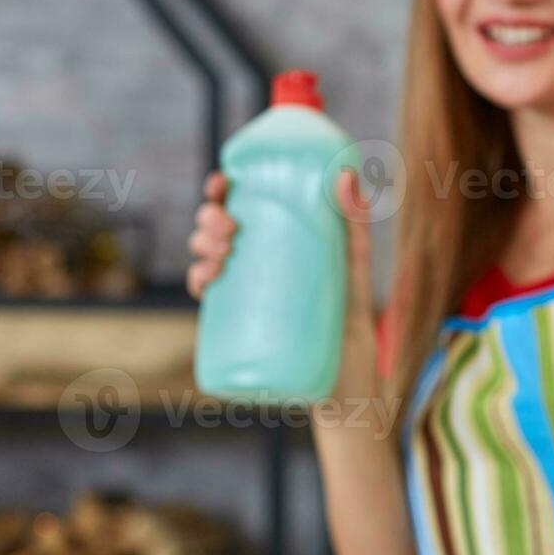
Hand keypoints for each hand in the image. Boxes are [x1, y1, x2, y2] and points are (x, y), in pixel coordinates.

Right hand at [186, 168, 379, 401]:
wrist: (347, 378)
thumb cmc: (350, 313)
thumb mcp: (354, 264)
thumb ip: (355, 223)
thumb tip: (347, 176)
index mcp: (276, 239)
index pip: (241, 206)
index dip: (221, 190)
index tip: (221, 182)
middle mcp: (254, 262)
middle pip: (217, 230)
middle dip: (209, 220)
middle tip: (230, 229)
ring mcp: (244, 292)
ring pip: (206, 260)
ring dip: (199, 248)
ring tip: (221, 255)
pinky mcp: (239, 324)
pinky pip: (207, 301)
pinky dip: (198, 283)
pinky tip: (204, 281)